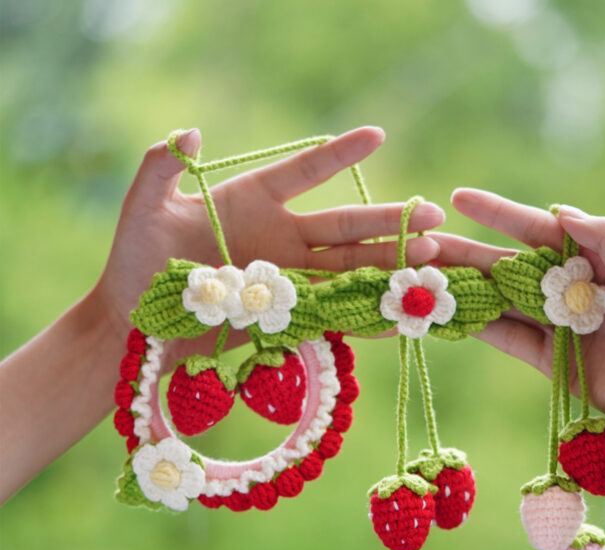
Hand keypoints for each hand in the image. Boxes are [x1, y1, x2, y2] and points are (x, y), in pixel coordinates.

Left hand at [0, 128, 444, 502]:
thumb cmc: (134, 262)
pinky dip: (366, 314)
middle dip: (390, 221)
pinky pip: (333, 312)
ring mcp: (288, 280)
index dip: (340, 156)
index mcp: (253, 202)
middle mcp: (280, 239)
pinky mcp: (286, 317)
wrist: (134, 324)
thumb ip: (161, 168)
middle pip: (344, 226)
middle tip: (433, 215)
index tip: (377, 135)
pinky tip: (399, 312)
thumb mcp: (143, 209)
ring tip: (431, 257)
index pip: (305, 173)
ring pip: (350, 268)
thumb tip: (190, 133)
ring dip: (390, 264)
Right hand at [431, 189, 604, 501]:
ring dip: (462, 289)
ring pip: (500, 301)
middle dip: (465, 254)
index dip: (496, 213)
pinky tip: (446, 315)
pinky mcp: (548, 359)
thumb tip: (560, 211)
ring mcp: (555, 324)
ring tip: (421, 277)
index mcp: (592, 258)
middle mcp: (569, 288)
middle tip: (420, 245)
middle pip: (507, 266)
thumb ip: (604, 237)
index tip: (458, 197)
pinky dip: (477, 326)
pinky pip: (507, 337)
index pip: (536, 229)